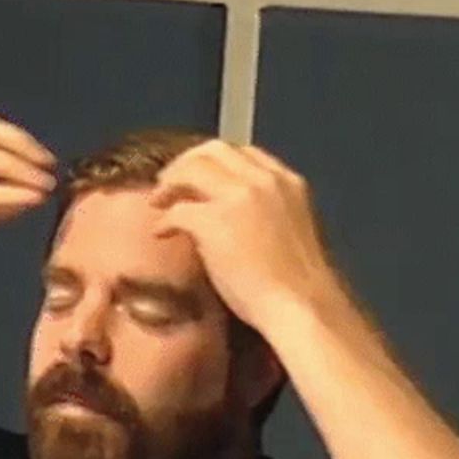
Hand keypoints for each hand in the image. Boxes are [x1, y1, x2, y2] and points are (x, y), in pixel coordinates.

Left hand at [146, 138, 342, 332]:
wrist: (301, 307)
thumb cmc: (297, 287)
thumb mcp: (289, 234)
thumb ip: (265, 215)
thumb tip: (233, 221)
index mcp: (287, 183)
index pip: (243, 153)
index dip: (213, 162)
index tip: (197, 177)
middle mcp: (264, 180)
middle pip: (213, 151)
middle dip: (186, 162)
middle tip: (168, 182)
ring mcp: (240, 197)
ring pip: (192, 169)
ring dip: (170, 183)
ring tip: (157, 201)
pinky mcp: (215, 221)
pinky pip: (178, 209)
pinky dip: (165, 219)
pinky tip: (161, 233)